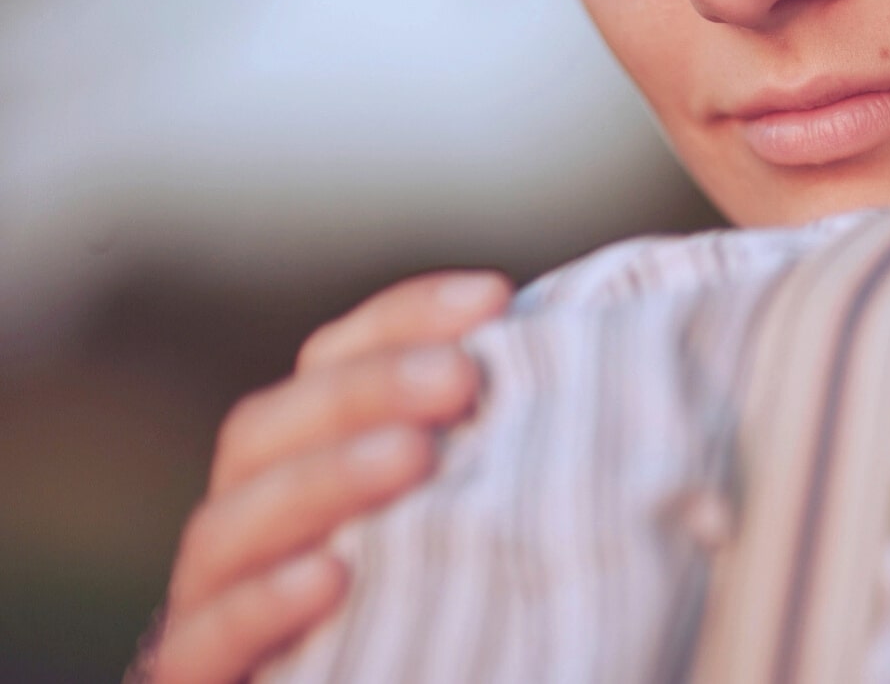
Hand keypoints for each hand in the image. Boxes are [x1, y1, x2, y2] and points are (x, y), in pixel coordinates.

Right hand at [144, 269, 512, 683]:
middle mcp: (246, 528)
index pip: (331, 362)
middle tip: (459, 376)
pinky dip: (260, 604)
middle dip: (365, 390)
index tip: (494, 298)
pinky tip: (331, 578)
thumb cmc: (463, 626)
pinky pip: (203, 644)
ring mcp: (208, 609)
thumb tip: (632, 357)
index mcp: (302, 467)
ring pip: (229, 528)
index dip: (402, 320)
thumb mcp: (483, 531)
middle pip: (271, 431)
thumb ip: (514, 457)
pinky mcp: (203, 682)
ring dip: (322, 480)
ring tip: (413, 457)